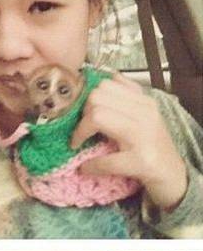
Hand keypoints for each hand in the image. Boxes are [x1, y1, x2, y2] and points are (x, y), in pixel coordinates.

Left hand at [70, 72, 187, 210]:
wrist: (172, 174)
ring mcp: (142, 136)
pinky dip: (90, 166)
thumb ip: (127, 97)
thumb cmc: (152, 146)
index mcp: (143, 102)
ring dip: (80, 133)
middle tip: (81, 130)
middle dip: (81, 115)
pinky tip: (87, 168)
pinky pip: (104, 159)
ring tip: (79, 144)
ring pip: (98, 117)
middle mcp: (144, 113)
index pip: (105, 85)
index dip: (86, 100)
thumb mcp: (143, 116)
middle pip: (97, 98)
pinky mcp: (139, 160)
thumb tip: (108, 77)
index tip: (82, 115)